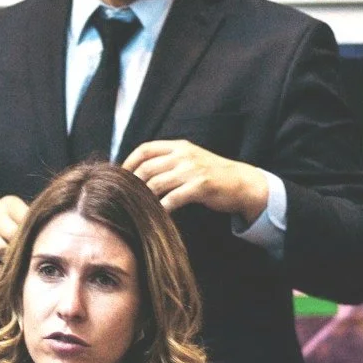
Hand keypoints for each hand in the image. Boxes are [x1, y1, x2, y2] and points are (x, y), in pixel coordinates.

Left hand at [122, 140, 269, 221]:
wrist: (242, 183)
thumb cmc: (212, 175)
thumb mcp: (190, 160)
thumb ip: (169, 161)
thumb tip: (140, 172)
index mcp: (179, 146)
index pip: (145, 149)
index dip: (129, 163)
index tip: (120, 178)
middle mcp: (184, 155)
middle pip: (147, 168)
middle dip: (132, 184)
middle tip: (124, 198)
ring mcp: (192, 169)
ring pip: (157, 183)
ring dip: (144, 198)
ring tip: (137, 208)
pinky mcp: (200, 186)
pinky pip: (173, 198)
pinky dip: (162, 208)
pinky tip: (157, 215)